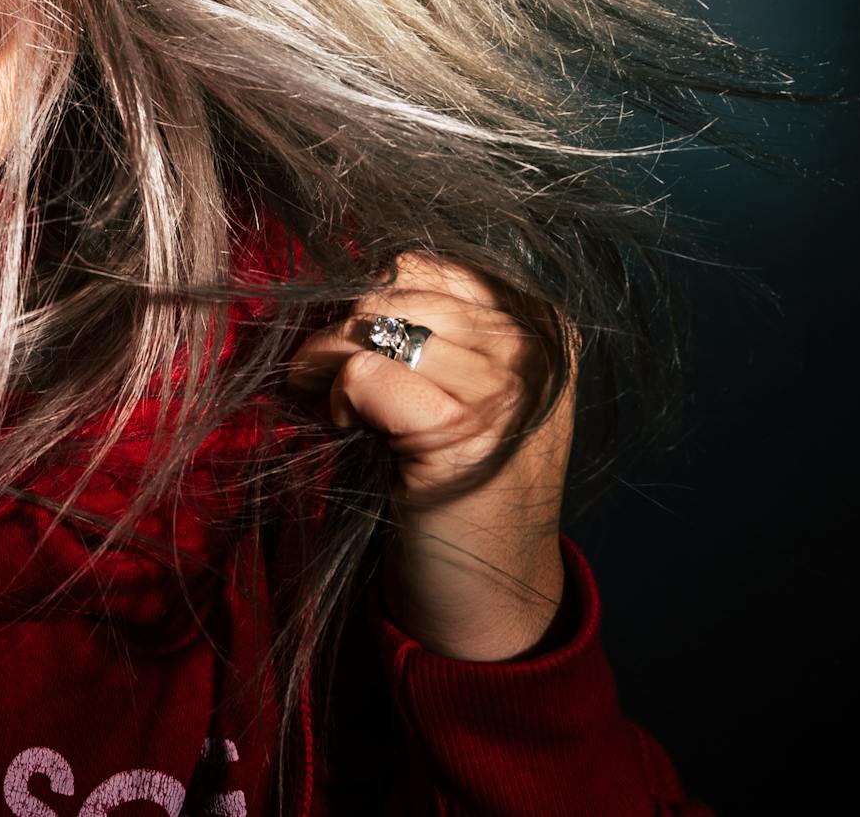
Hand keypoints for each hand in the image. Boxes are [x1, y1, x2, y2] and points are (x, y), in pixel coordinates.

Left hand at [290, 253, 573, 661]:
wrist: (488, 595)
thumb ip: (434, 327)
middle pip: (393, 287)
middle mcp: (533, 347)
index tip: (347, 344)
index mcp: (542, 324)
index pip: (425, 264)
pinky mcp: (461, 429)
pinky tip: (349, 430)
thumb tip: (337, 278)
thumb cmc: (462, 485)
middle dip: (339, 328)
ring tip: (332, 403)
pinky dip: (337, 397)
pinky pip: (363, 373)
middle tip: (317, 375)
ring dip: (328, 361)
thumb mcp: (469, 387)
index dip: (369, 298)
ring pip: (371, 323)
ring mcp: (504, 387)